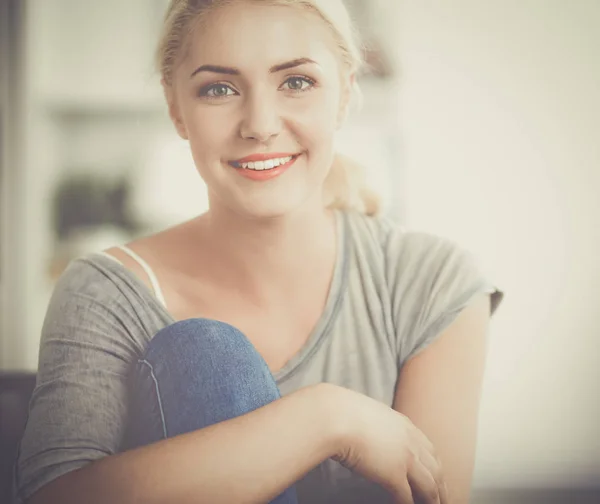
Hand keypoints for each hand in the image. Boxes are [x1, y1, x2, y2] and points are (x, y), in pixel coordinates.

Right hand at [324, 384, 448, 503]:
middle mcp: (410, 440)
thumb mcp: (366, 413)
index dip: (435, 465)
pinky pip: (408, 497)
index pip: (428, 448)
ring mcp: (405, 458)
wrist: (334, 415)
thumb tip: (366, 433)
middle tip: (444, 499)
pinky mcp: (394, 475)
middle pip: (436, 469)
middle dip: (442, 487)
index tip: (438, 476)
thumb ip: (373, 425)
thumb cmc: (340, 412)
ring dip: (433, 501)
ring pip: (429, 487)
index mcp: (403, 424)